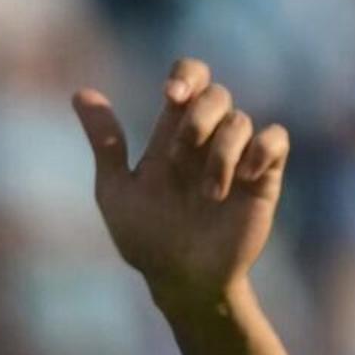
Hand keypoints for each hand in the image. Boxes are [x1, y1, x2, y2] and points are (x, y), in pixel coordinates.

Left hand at [76, 60, 289, 313]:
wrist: (181, 278)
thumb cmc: (145, 237)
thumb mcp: (116, 191)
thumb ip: (106, 143)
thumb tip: (79, 94)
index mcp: (172, 135)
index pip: (188, 79)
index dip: (186, 75)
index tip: (170, 96)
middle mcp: (207, 139)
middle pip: (216, 93)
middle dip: (198, 117)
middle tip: (178, 155)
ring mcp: (237, 155)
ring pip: (241, 119)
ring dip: (221, 152)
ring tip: (208, 194)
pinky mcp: (263, 175)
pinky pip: (275, 138)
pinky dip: (261, 149)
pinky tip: (245, 177)